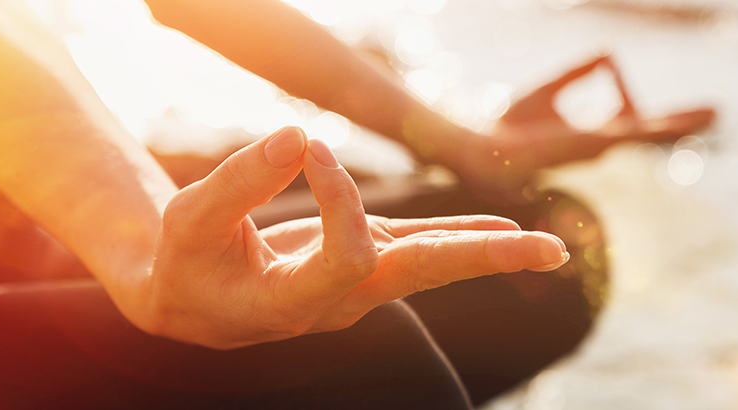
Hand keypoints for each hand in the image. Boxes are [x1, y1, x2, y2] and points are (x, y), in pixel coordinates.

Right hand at [138, 126, 568, 348]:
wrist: (191, 304)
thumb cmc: (185, 265)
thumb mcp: (191, 223)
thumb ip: (239, 183)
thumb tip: (298, 137)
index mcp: (297, 305)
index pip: (349, 254)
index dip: (341, 198)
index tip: (310, 149)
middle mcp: (341, 300)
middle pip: (426, 278)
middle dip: (487, 260)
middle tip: (551, 251)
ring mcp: (358, 282)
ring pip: (433, 263)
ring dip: (492, 251)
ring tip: (551, 247)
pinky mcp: (363, 261)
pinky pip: (421, 248)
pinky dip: (462, 237)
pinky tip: (507, 231)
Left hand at [449, 56, 713, 202]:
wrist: (487, 149)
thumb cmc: (510, 126)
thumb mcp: (551, 89)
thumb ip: (580, 72)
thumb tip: (609, 53)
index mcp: (590, 133)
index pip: (628, 117)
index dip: (626, 91)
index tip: (610, 67)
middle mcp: (600, 143)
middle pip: (650, 129)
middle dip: (680, 120)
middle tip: (715, 111)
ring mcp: (600, 145)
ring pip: (650, 131)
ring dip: (681, 122)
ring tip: (713, 112)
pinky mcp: (594, 144)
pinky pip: (635, 130)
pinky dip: (661, 125)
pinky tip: (684, 121)